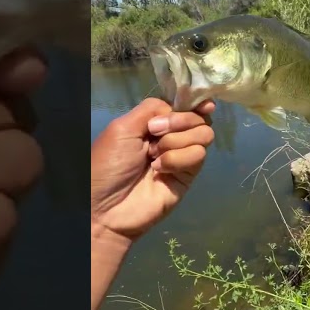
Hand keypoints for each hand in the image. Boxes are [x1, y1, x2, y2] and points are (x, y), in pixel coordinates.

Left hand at [90, 97, 214, 309]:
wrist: (105, 207)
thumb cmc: (108, 165)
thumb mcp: (123, 127)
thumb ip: (152, 109)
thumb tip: (177, 107)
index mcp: (154, 123)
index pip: (183, 106)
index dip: (194, 103)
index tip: (204, 103)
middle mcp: (170, 137)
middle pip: (198, 118)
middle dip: (179, 121)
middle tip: (155, 133)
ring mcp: (181, 156)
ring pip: (204, 134)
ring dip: (177, 141)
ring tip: (155, 156)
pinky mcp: (188, 176)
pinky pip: (198, 155)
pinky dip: (179, 158)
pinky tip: (160, 169)